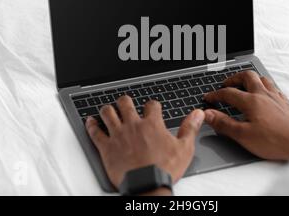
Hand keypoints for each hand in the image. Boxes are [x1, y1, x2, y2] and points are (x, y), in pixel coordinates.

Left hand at [85, 96, 204, 189]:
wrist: (146, 186)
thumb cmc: (164, 169)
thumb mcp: (184, 148)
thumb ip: (190, 128)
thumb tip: (198, 114)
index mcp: (152, 124)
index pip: (152, 105)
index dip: (152, 105)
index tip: (152, 108)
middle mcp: (133, 125)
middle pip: (125, 103)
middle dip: (126, 101)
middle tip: (126, 103)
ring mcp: (118, 135)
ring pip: (108, 113)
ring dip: (108, 109)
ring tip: (109, 109)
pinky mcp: (106, 147)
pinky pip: (95, 132)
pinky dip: (91, 125)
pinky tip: (90, 121)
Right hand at [204, 71, 288, 159]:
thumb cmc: (275, 142)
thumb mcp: (243, 136)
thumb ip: (224, 123)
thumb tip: (208, 114)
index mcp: (252, 101)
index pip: (228, 92)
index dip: (215, 94)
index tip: (208, 98)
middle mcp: (264, 95)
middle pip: (247, 76)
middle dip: (233, 78)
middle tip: (226, 84)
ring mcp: (276, 98)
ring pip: (262, 79)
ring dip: (250, 79)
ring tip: (243, 84)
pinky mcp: (285, 103)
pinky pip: (273, 87)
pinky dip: (264, 87)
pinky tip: (264, 94)